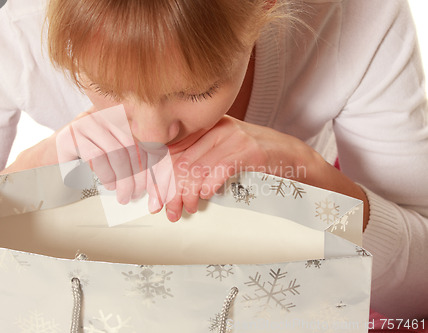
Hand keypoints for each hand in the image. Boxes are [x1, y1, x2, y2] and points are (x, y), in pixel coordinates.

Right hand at [55, 105, 175, 210]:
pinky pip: (97, 156)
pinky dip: (107, 174)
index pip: (142, 139)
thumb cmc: (82, 162)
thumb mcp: (111, 158)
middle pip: (131, 145)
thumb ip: (131, 160)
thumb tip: (156, 178)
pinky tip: (109, 184)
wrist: (44, 162)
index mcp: (117, 117)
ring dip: (124, 178)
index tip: (156, 185)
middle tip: (137, 194)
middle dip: (138, 175)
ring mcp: (85, 123)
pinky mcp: (70, 135)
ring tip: (123, 194)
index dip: (152, 163)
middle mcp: (102, 115)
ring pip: (116, 151)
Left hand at [163, 115, 321, 220]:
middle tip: (169, 210)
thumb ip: (199, 161)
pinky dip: (209, 184)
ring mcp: (235, 137)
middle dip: (171, 191)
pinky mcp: (251, 150)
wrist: (294, 157)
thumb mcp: (223, 153)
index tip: (154, 196)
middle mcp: (218, 127)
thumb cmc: (256, 159)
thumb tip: (171, 185)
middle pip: (182, 161)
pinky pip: (221, 168)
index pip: (173, 150)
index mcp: (207, 126)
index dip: (160, 175)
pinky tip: (205, 195)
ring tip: (187, 208)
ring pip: (197, 167)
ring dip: (188, 194)